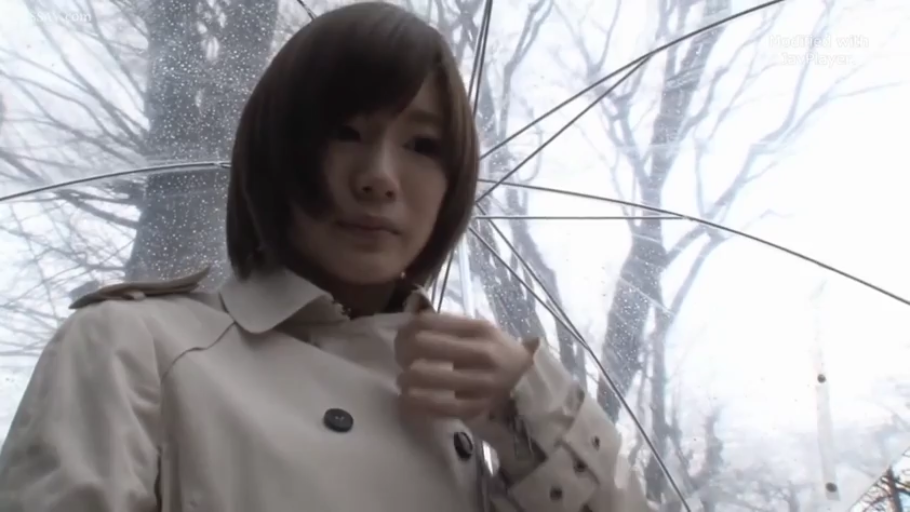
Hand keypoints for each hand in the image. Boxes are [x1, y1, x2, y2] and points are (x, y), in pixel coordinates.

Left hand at [394, 312, 536, 420]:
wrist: (527, 380)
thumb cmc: (495, 350)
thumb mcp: (477, 329)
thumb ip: (446, 326)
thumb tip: (406, 326)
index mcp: (479, 329)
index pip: (428, 322)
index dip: (406, 329)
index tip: (402, 336)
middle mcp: (481, 353)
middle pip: (422, 345)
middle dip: (402, 351)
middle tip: (401, 358)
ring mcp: (480, 382)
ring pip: (426, 376)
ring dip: (405, 378)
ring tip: (404, 379)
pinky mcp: (476, 407)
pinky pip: (438, 406)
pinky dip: (415, 403)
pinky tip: (406, 399)